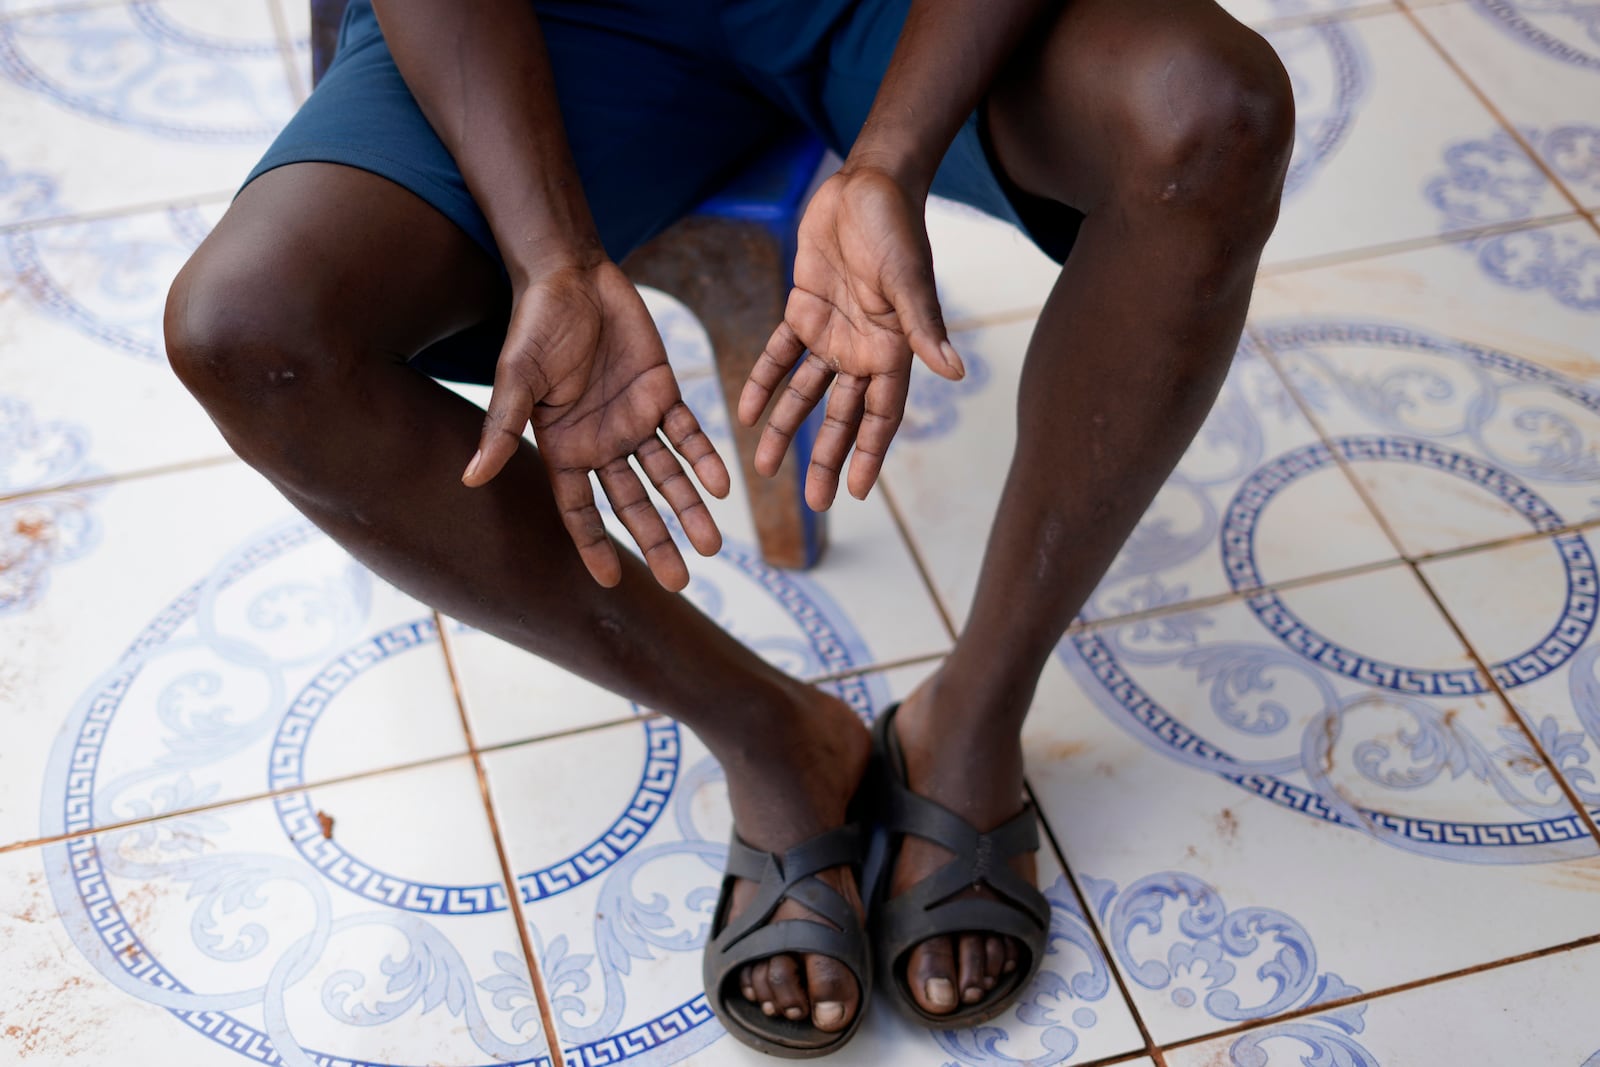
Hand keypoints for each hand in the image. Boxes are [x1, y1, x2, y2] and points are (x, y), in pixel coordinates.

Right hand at [462, 260, 729, 590]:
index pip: (580, 508)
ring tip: (713, 547)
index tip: (612, 581)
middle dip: (655, 542)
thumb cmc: (535, 325)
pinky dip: (704, 459)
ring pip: (667, 476)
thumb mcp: (516, 378)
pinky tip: (722, 488)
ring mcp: (635, 420)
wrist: (572, 276)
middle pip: (632, 504)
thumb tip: (470, 478)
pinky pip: (688, 434)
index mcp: (564, 447)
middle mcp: (602, 443)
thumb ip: (502, 428)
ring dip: (690, 509)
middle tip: (679, 582)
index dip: (594, 544)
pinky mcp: (664, 393)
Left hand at [738, 165, 963, 509]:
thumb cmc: (896, 229)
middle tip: (813, 502)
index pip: (880, 416)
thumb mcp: (908, 280)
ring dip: (787, 429)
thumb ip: (925, 329)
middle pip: (842, 417)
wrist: (867, 185)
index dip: (867, 454)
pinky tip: (744, 411)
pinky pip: (779, 355)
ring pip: (806, 394)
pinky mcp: (803, 310)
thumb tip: (957, 373)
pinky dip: (763, 382)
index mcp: (893, 350)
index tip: (853, 493)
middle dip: (827, 458)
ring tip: (765, 467)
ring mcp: (832, 333)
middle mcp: (863, 350)